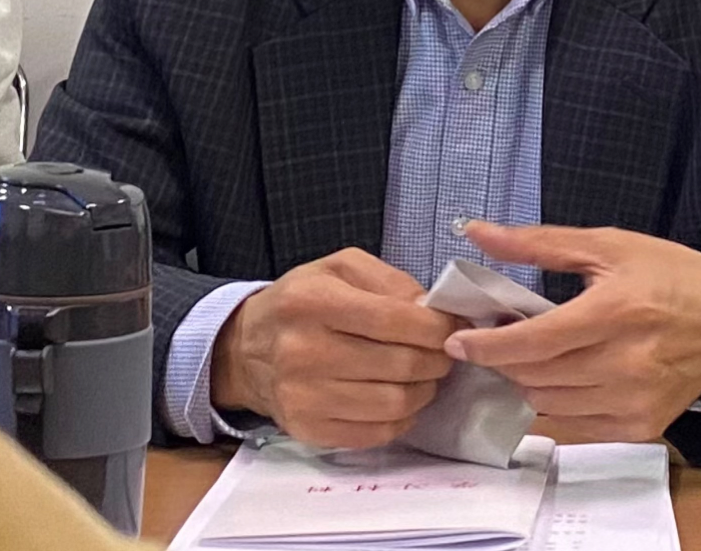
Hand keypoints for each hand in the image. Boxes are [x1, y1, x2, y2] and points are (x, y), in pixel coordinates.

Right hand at [211, 248, 460, 448]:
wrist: (247, 348)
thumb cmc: (303, 300)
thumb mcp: (340, 268)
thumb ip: (389, 281)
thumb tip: (431, 311)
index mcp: (313, 302)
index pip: (392, 319)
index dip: (435, 327)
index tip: (453, 327)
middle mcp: (304, 351)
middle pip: (398, 364)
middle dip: (436, 359)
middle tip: (444, 352)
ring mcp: (303, 396)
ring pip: (392, 403)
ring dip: (423, 391)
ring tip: (425, 375)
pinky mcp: (308, 430)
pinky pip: (375, 433)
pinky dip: (401, 419)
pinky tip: (401, 398)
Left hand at [444, 222, 700, 442]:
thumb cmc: (668, 275)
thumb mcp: (606, 245)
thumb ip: (537, 243)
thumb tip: (478, 232)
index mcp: (615, 312)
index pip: (535, 341)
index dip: (489, 345)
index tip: (457, 341)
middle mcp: (625, 364)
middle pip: (536, 374)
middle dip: (501, 358)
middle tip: (487, 336)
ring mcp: (634, 401)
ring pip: (549, 403)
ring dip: (523, 380)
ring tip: (520, 353)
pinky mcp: (640, 427)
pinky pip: (574, 425)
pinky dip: (552, 403)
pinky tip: (551, 377)